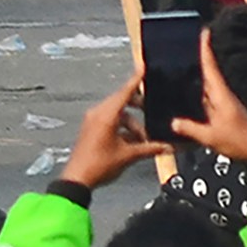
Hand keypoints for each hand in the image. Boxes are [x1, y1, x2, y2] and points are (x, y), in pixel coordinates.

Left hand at [59, 75, 157, 190]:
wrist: (77, 180)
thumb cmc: (100, 165)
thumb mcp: (128, 156)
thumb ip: (150, 148)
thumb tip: (169, 147)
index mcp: (106, 115)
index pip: (125, 92)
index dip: (136, 80)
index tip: (143, 67)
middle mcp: (98, 114)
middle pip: (122, 101)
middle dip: (138, 107)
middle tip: (153, 111)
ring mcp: (93, 121)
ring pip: (118, 114)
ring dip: (132, 123)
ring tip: (144, 139)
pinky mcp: (91, 129)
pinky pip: (110, 121)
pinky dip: (123, 128)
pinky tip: (133, 142)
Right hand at [171, 34, 246, 163]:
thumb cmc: (240, 142)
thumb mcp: (211, 137)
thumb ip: (190, 128)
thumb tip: (173, 122)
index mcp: (221, 95)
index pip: (211, 67)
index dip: (206, 49)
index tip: (203, 31)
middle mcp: (223, 96)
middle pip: (208, 72)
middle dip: (199, 57)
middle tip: (187, 43)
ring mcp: (224, 104)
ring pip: (207, 86)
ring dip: (198, 74)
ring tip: (183, 64)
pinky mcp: (225, 113)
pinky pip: (208, 99)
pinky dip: (199, 93)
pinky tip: (190, 94)